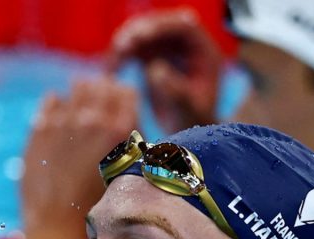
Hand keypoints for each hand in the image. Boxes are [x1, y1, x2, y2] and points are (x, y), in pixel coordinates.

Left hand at [14, 77, 137, 238]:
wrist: (57, 227)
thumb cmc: (97, 207)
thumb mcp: (128, 174)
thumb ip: (132, 144)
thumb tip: (131, 121)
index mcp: (120, 130)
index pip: (125, 91)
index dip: (123, 98)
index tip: (120, 105)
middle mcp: (93, 120)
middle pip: (101, 85)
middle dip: (103, 92)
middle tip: (101, 104)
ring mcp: (63, 122)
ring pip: (77, 88)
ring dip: (82, 95)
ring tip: (82, 109)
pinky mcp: (40, 129)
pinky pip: (52, 100)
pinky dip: (59, 105)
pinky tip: (61, 118)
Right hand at [107, 9, 221, 131]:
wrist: (188, 136)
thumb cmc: (194, 125)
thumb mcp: (188, 110)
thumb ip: (175, 90)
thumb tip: (155, 68)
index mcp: (203, 52)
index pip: (183, 26)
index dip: (161, 27)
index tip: (140, 36)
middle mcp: (186, 46)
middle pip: (160, 26)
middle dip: (138, 31)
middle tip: (120, 45)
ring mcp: (167, 50)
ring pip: (143, 34)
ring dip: (125, 44)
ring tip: (112, 63)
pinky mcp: (151, 58)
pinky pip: (132, 49)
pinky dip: (119, 57)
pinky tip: (110, 71)